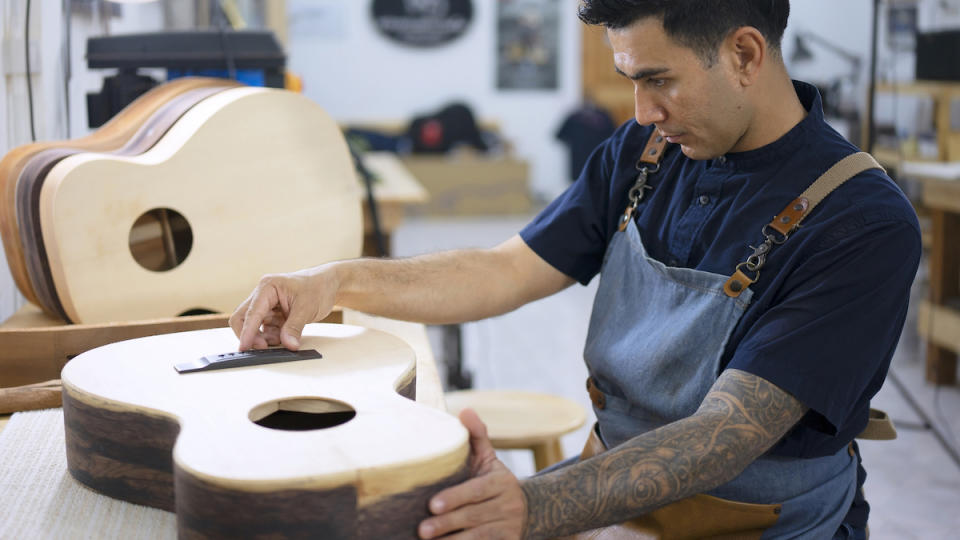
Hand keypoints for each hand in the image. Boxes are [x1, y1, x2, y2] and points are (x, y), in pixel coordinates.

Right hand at [229, 265, 337, 350]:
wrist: (329, 285)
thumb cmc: (318, 287)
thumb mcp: (307, 308)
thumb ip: (294, 327)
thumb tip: (288, 345)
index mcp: (268, 287)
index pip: (251, 312)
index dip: (247, 331)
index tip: (244, 347)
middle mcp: (263, 295)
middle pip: (243, 318)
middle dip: (250, 335)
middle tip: (263, 348)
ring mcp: (268, 306)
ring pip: (255, 327)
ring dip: (264, 338)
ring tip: (283, 341)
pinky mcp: (274, 315)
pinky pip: (266, 330)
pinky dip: (272, 338)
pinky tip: (286, 338)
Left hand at [419, 409, 526, 538]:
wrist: (526, 510)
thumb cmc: (493, 481)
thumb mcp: (488, 459)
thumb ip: (477, 436)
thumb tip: (465, 411)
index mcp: (501, 482)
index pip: (477, 490)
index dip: (455, 498)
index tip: (432, 505)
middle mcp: (508, 505)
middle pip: (474, 515)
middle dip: (447, 523)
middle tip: (423, 530)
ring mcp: (509, 527)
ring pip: (479, 536)